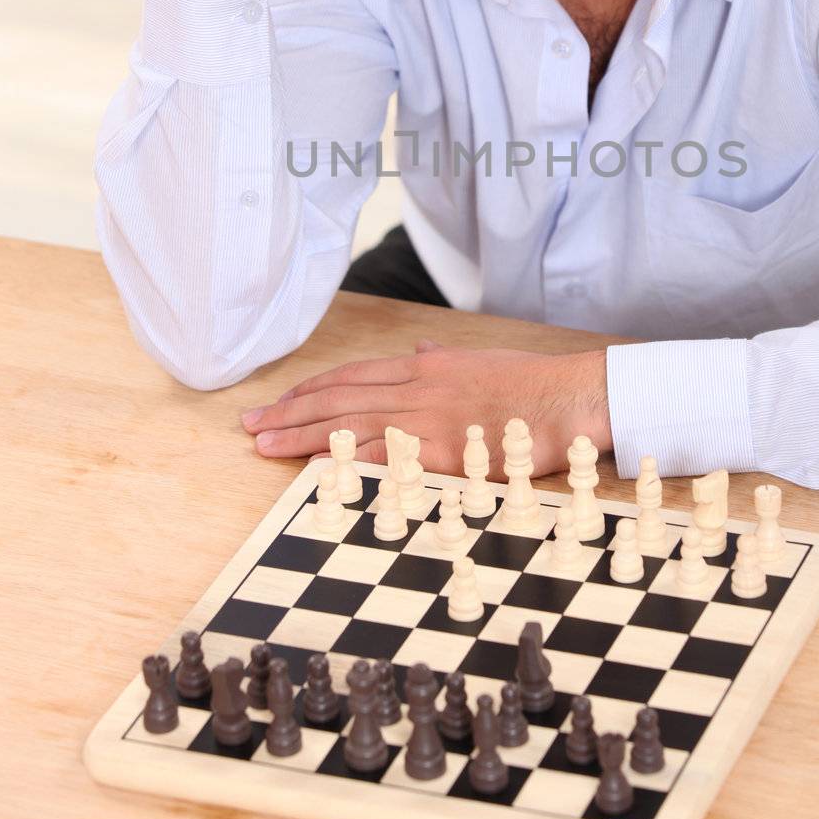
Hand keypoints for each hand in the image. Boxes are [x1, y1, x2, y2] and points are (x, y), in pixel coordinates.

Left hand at [240, 339, 612, 476]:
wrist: (567, 399)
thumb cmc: (533, 384)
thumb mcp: (483, 360)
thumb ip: (445, 359)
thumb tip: (423, 348)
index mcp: (426, 366)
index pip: (353, 377)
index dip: (312, 390)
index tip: (281, 402)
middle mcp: (417, 387)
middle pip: (338, 398)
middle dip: (289, 411)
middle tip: (251, 425)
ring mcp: (425, 418)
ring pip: (347, 424)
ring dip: (300, 435)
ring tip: (263, 445)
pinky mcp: (438, 450)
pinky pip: (379, 457)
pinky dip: (343, 462)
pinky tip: (313, 470)